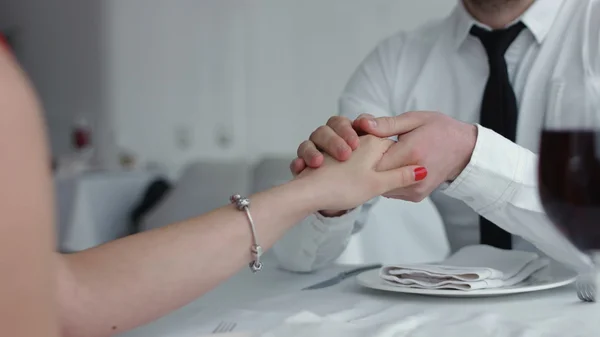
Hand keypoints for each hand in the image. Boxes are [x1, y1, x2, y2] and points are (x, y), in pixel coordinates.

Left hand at [291, 111, 476, 202]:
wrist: (466, 151)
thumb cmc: (441, 129)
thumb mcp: (415, 119)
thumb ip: (387, 124)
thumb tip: (360, 123)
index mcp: (411, 152)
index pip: (372, 158)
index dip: (356, 153)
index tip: (344, 148)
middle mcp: (413, 175)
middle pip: (373, 175)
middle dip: (361, 166)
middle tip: (346, 157)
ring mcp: (414, 190)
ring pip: (379, 186)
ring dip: (371, 176)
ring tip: (362, 164)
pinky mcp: (415, 197)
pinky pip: (390, 190)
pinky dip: (382, 181)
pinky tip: (378, 171)